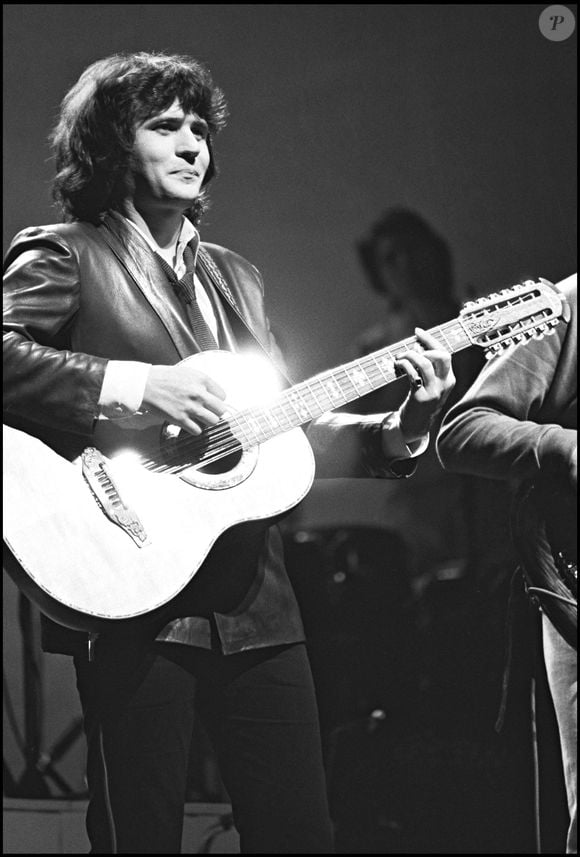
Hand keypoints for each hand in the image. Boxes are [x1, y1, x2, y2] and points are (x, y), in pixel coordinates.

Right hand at [142, 362, 227, 434]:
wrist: (145, 385)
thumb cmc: (163, 377)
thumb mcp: (186, 372)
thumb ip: (201, 382)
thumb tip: (212, 394)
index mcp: (201, 379)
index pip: (222, 395)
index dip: (216, 399)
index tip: (211, 402)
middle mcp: (198, 393)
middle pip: (221, 410)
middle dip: (215, 412)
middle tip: (207, 411)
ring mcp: (190, 407)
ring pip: (213, 421)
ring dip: (207, 421)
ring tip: (199, 418)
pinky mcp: (180, 419)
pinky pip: (197, 430)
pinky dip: (195, 429)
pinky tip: (189, 423)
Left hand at [396, 328, 454, 443]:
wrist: (415, 426)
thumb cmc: (420, 400)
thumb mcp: (430, 384)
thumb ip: (428, 368)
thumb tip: (415, 346)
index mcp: (449, 379)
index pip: (445, 354)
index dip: (431, 340)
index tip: (418, 332)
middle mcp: (445, 385)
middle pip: (442, 356)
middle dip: (426, 344)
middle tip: (411, 345)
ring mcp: (434, 392)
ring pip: (425, 363)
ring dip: (410, 355)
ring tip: (399, 357)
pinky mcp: (420, 397)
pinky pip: (413, 374)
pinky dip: (404, 365)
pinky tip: (398, 364)